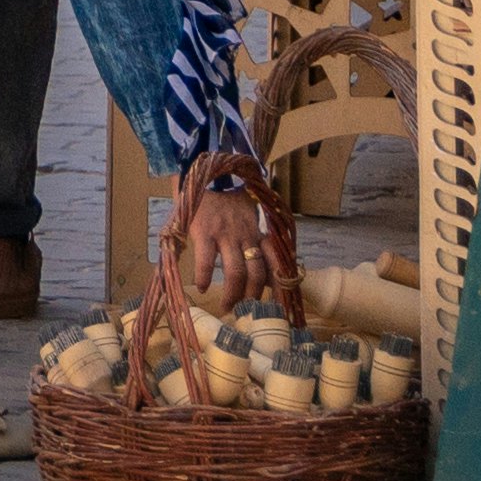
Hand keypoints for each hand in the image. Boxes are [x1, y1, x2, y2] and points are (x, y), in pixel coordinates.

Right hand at [161, 164, 281, 315]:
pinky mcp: (204, 231)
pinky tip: (202, 286)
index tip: (277, 305)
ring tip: (226, 306)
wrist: (202, 170)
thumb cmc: (224, 195)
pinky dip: (205, 277)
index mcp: (258, 230)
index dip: (278, 285)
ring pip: (236, 272)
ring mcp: (226, 233)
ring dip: (232, 295)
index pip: (276, 262)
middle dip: (252, 297)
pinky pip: (207, 261)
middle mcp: (246, 234)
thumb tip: (261, 261)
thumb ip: (254, 233)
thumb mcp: (248, 212)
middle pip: (256, 274)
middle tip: (244, 310)